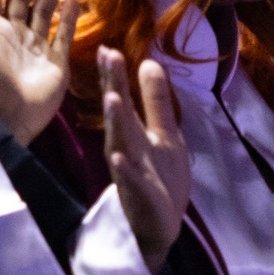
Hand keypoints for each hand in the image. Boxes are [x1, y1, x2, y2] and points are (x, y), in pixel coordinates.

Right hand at [99, 46, 190, 273]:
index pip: (124, 100)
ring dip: (116, 122)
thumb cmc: (160, 177)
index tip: (109, 48)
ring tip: (112, 98)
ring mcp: (132, 174)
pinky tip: (119, 159)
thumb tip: (149, 62)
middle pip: (119, 115)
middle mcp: (128, 150)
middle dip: (114, 87)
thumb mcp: (164, 136)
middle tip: (108, 57)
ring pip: (121, 145)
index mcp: (135, 134)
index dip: (117, 75)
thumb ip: (156, 102)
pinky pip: (131, 183)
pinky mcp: (141, 197)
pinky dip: (125, 171)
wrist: (160, 226)